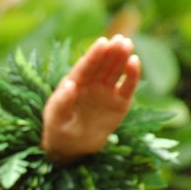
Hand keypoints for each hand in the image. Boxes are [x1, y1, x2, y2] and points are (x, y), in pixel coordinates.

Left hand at [41, 35, 140, 163]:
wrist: (72, 149)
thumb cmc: (58, 132)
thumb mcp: (55, 119)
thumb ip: (61, 103)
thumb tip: (70, 84)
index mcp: (73, 84)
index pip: (85, 67)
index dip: (93, 55)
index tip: (102, 42)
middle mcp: (90, 85)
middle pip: (102, 65)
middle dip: (110, 52)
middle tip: (121, 40)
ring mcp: (106, 92)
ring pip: (115, 71)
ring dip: (122, 57)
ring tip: (127, 44)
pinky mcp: (119, 103)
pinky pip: (127, 86)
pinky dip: (132, 75)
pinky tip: (135, 62)